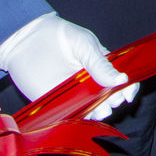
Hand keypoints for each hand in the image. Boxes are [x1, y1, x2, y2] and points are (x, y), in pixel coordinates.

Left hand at [0, 12, 137, 119]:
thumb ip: (100, 64)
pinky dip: (81, 119)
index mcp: (103, 67)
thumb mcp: (84, 44)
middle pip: (112, 99)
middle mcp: (93, 84)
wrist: (26, 41)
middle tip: (109, 96)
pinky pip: (75, 117)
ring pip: (96, 112)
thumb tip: (122, 80)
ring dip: (100, 112)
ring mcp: (78, 95)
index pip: (124, 81)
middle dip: (114, 101)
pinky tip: (82, 113)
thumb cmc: (58, 36)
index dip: (129, 88)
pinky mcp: (61, 105)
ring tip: (95, 105)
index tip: (127, 93)